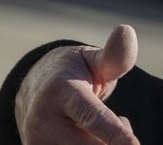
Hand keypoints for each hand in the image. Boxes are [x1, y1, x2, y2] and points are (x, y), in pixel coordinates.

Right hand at [14, 24, 140, 144]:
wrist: (35, 89)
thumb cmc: (76, 72)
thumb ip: (115, 55)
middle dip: (116, 139)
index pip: (92, 116)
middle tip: (121, 120)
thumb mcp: (95, 59)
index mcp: (62, 91)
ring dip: (103, 144)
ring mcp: (35, 141)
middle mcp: (43, 120)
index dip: (114, 133)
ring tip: (99, 125)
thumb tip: (126, 30)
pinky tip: (89, 137)